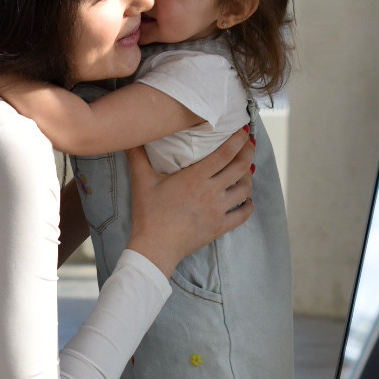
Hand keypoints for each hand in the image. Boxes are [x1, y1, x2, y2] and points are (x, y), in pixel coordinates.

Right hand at [125, 129, 254, 277]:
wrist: (155, 247)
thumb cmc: (149, 214)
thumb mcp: (141, 181)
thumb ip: (137, 156)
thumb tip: (129, 138)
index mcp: (195, 177)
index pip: (225, 153)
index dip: (238, 140)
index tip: (243, 131)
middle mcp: (211, 192)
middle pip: (240, 168)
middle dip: (248, 153)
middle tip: (249, 145)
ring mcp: (218, 210)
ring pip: (245, 189)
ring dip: (248, 177)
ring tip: (246, 170)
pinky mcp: (220, 227)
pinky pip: (242, 214)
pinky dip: (248, 205)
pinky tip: (246, 200)